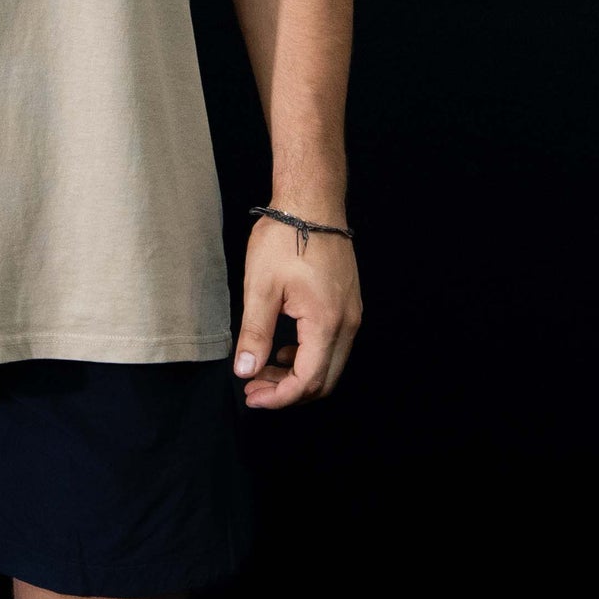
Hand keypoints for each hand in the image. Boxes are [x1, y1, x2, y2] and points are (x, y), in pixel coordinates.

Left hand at [232, 212, 361, 408]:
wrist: (312, 201)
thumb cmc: (285, 237)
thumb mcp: (260, 286)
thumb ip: (255, 333)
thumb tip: (246, 371)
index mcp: (326, 323)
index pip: (307, 381)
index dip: (279, 397)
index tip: (252, 397)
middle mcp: (347, 324)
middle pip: (324, 381)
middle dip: (288, 392)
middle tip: (254, 389)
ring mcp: (351, 314)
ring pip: (330, 364)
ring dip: (298, 375)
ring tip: (263, 369)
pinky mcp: (348, 304)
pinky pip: (333, 345)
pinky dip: (308, 356)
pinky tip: (283, 348)